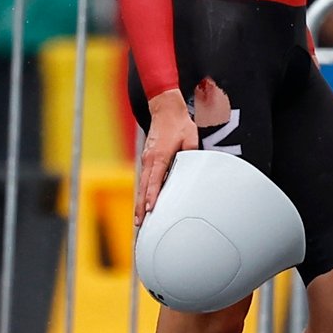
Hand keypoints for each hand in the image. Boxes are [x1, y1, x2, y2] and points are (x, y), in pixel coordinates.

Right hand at [136, 88, 197, 225]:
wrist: (165, 109)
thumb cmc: (179, 124)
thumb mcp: (191, 139)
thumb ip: (191, 156)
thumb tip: (193, 171)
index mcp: (160, 155)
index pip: (155, 180)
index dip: (152, 196)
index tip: (150, 209)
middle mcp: (150, 159)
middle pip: (144, 187)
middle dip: (140, 206)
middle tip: (139, 223)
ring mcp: (146, 158)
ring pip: (142, 184)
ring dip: (140, 201)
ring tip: (139, 219)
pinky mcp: (147, 158)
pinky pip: (144, 178)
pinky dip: (142, 192)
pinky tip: (143, 202)